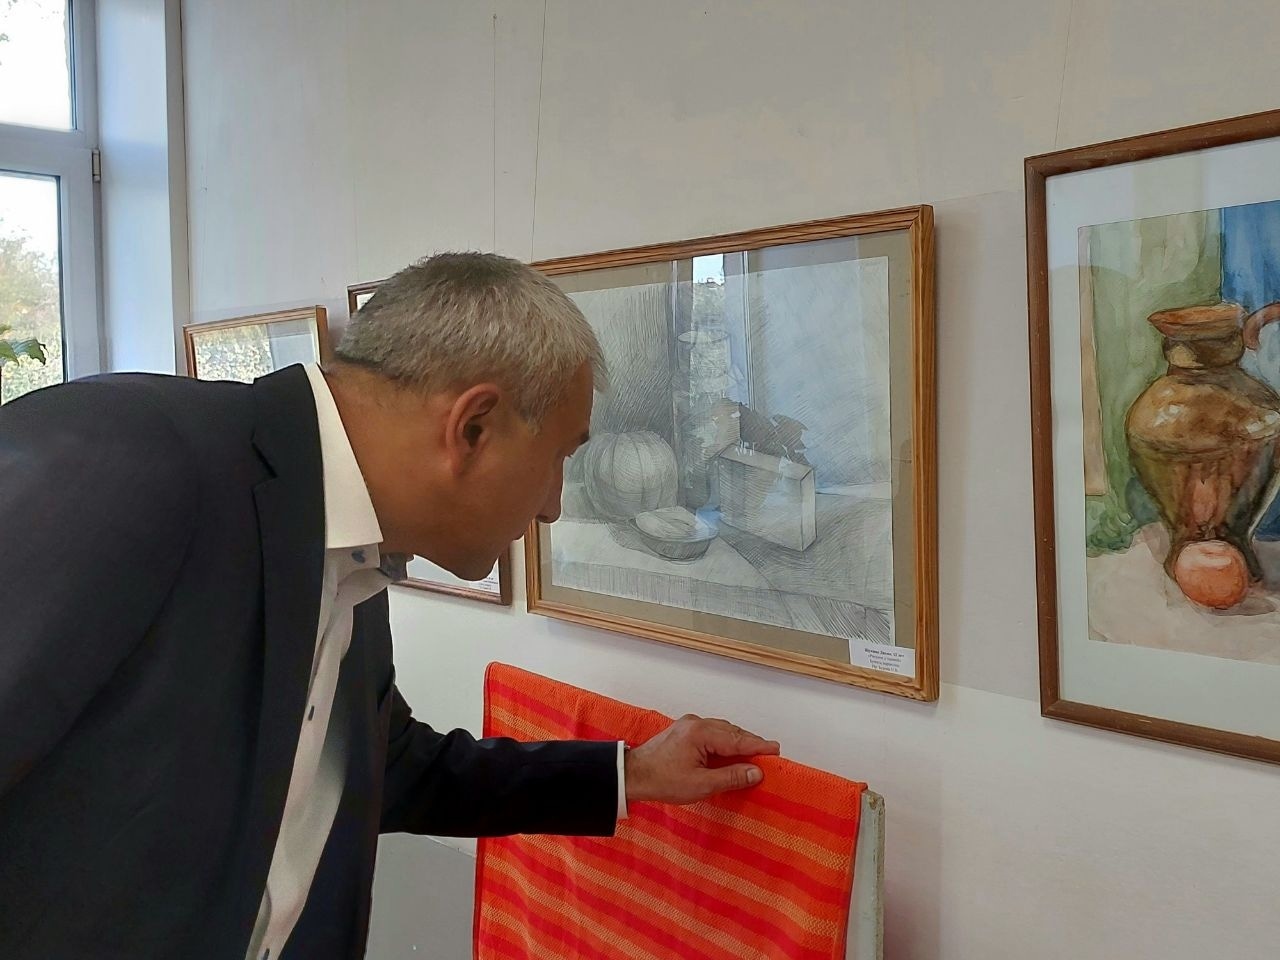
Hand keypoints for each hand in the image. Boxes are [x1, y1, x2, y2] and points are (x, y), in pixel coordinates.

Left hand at [624, 714, 780, 804]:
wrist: (632, 775)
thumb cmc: (663, 781)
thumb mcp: (700, 785)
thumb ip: (731, 777)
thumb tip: (756, 772)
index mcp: (701, 733)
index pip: (738, 740)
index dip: (759, 746)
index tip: (776, 750)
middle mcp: (696, 723)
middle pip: (732, 732)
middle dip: (751, 743)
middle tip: (769, 753)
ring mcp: (689, 725)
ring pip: (722, 730)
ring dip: (738, 741)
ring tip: (753, 754)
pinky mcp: (684, 731)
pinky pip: (712, 732)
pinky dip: (725, 741)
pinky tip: (730, 751)